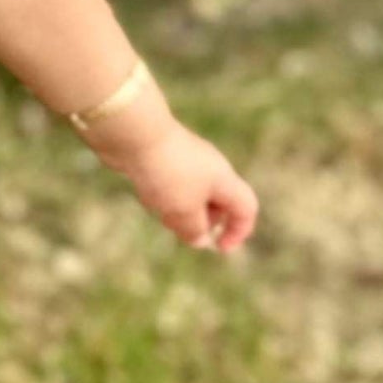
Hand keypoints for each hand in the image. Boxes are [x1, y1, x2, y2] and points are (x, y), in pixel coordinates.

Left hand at [99, 112, 257, 254]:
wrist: (136, 134)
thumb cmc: (167, 173)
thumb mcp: (184, 211)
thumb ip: (196, 230)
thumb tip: (201, 241)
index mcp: (224, 179)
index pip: (246, 208)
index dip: (239, 231)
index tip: (220, 248)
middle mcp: (211, 168)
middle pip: (218, 203)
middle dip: (202, 222)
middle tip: (179, 226)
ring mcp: (188, 161)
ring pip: (192, 196)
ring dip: (178, 210)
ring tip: (159, 205)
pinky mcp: (166, 158)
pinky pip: (172, 186)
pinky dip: (163, 196)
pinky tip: (146, 190)